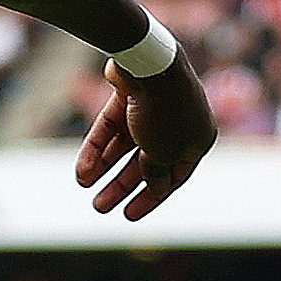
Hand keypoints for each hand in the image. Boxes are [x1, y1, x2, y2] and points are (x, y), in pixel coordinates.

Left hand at [75, 54, 213, 218]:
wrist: (150, 64)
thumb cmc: (166, 112)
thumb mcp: (163, 154)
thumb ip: (156, 174)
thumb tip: (154, 188)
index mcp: (198, 138)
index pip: (174, 176)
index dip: (151, 198)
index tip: (129, 215)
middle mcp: (178, 123)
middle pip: (145, 161)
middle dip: (121, 185)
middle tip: (100, 207)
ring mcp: (152, 107)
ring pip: (124, 145)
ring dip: (104, 167)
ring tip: (85, 187)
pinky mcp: (128, 94)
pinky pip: (111, 126)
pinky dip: (97, 146)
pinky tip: (82, 169)